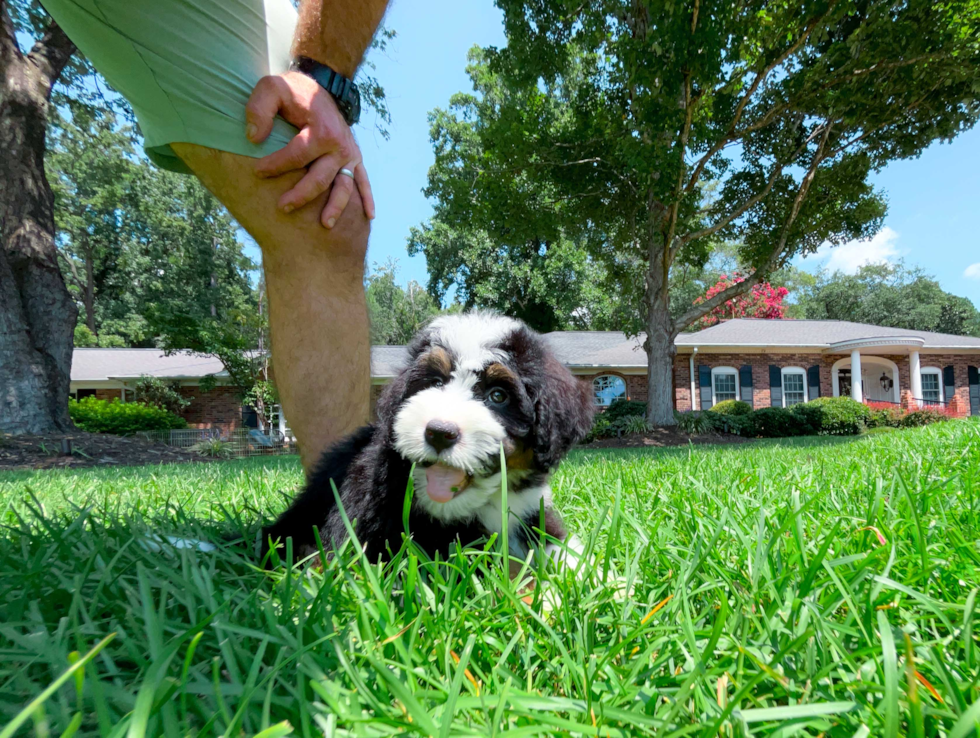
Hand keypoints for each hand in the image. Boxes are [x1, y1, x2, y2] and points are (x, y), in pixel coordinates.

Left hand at [245, 71, 374, 227]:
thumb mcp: (272, 88)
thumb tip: (253, 138)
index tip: (257, 172)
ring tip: (324, 225)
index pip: (297, 155)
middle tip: (282, 207)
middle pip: (320, 178)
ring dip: (335, 207)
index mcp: (321, 130)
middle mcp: (340, 146)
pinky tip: (369, 217)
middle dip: (301, 195)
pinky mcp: (355, 159)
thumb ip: (259, 109)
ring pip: (344, 187)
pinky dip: (367, 199)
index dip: (275, 166)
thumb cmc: (293, 91)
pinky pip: (363, 181)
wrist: (320, 88)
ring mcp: (350, 155)